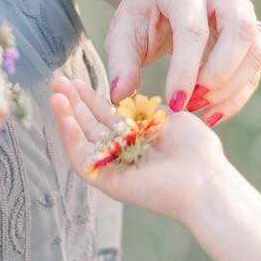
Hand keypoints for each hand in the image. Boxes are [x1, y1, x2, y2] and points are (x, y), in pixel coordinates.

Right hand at [50, 73, 230, 224]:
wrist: (204, 179)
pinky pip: (82, 158)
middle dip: (73, 102)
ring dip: (66, 115)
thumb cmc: (197, 150)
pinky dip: (70, 136)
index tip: (77, 79)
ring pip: (81, 139)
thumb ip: (146, 107)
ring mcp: (113, 168)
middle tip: (58, 80)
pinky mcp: (107, 181)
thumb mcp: (170, 116)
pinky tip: (63, 113)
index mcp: (138, 138)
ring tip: (55, 92)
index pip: (106, 116)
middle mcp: (123, 153)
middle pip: (90, 125)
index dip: (91, 97)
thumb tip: (128, 98)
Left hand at [103, 0, 260, 124]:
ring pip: (255, 49)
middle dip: (220, 74)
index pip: (193, 29)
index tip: (176, 102)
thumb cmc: (144, 13)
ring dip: (232, 88)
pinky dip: (238, 95)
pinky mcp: (252, 32)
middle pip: (240, 30)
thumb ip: (121, 61)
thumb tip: (121, 95)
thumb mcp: (123, 30)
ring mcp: (242, 9)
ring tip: (200, 109)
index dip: (186, 68)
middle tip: (194, 102)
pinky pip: (256, 66)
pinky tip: (214, 113)